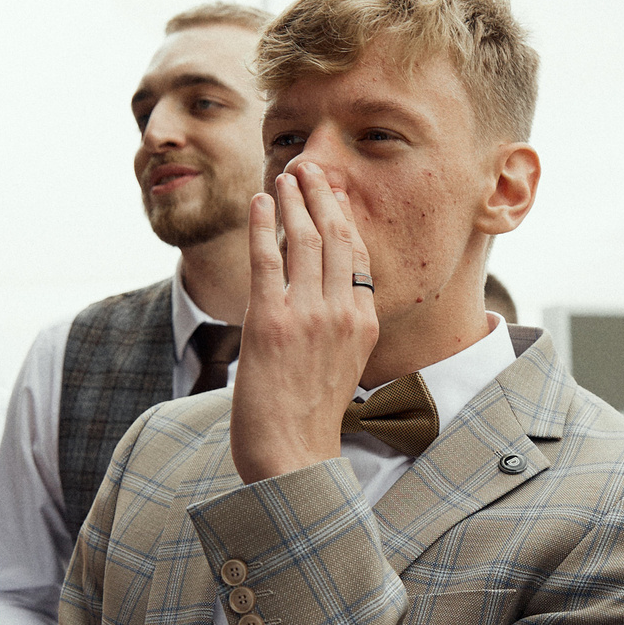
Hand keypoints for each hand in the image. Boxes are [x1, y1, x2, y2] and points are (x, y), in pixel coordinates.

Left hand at [230, 164, 379, 483]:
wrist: (292, 456)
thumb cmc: (310, 419)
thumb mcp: (340, 365)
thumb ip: (337, 327)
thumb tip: (323, 301)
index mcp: (363, 322)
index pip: (356, 255)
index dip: (343, 216)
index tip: (332, 192)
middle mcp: (341, 313)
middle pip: (335, 237)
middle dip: (321, 196)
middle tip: (310, 168)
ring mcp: (307, 315)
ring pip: (304, 240)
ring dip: (293, 201)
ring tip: (285, 176)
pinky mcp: (270, 322)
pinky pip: (268, 259)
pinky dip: (263, 225)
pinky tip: (260, 203)